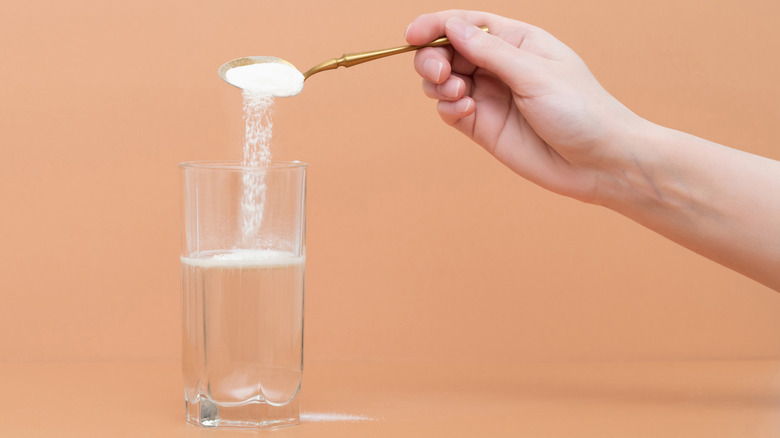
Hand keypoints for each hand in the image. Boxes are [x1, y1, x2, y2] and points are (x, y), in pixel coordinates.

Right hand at [406, 10, 641, 203]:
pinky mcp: (483, 127)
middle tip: (440, 73)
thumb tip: (452, 27)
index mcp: (516, 42)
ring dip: (438, 84)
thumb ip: (490, 51)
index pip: (466, 24)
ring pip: (443, 81)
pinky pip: (450, 110)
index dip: (435, 26)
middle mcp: (499, 66)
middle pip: (447, 51)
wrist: (598, 163)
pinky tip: (466, 110)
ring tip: (457, 93)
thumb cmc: (580, 110)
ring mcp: (489, 97)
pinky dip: (449, 107)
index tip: (412, 36)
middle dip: (433, 58)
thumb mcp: (535, 73)